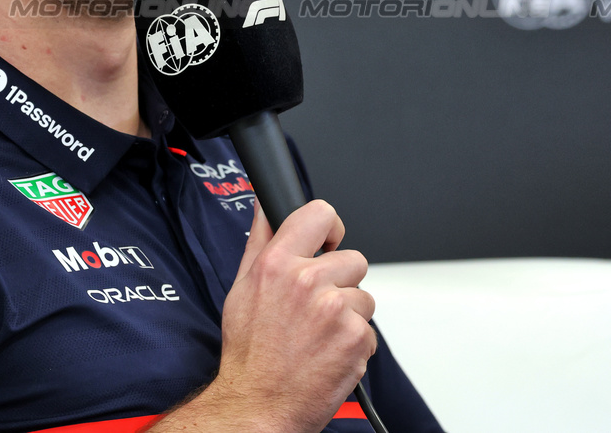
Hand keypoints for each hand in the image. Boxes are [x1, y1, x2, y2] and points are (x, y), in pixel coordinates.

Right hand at [214, 199, 377, 431]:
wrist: (258, 404)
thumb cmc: (249, 352)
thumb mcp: (242, 288)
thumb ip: (260, 240)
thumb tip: (265, 205)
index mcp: (278, 263)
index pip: (320, 214)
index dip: (330, 228)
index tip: (328, 242)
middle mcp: (308, 282)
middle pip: (353, 260)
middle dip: (340, 282)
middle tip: (314, 309)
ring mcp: (336, 310)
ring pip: (363, 297)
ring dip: (348, 316)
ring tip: (318, 336)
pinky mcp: (356, 338)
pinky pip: (369, 330)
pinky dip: (353, 344)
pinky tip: (327, 354)